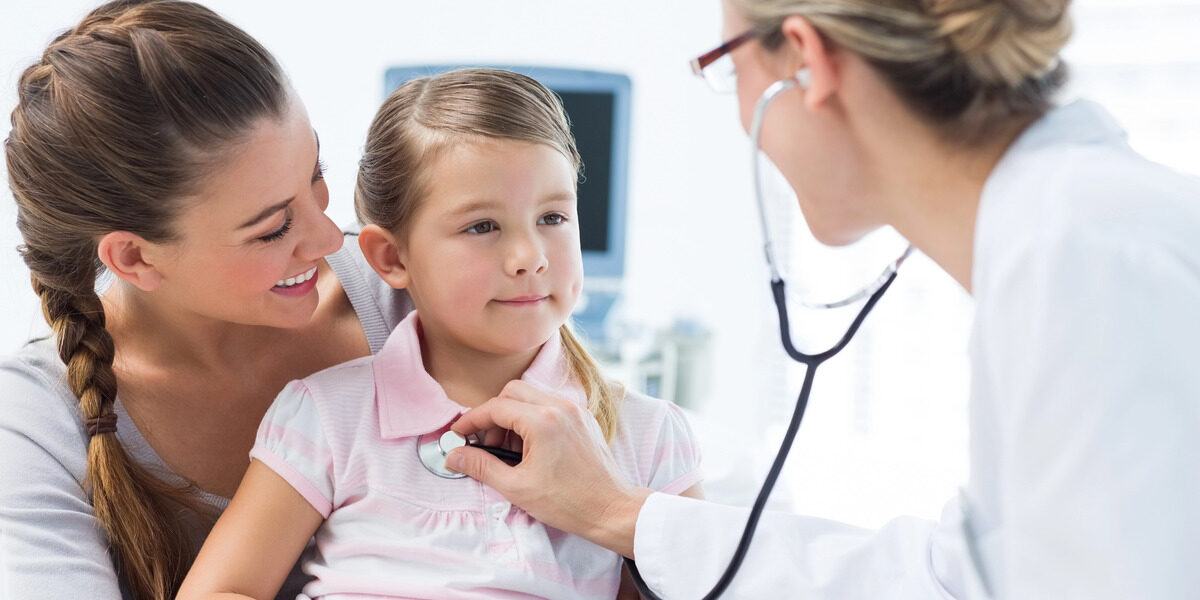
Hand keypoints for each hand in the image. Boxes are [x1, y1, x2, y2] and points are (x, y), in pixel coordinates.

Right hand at [448, 380, 651, 557]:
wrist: (610, 509)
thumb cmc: (568, 502)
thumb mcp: (516, 487)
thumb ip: (481, 467)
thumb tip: (454, 456)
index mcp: (542, 421)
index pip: (495, 407)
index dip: (471, 420)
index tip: (458, 435)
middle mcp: (560, 407)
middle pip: (512, 392)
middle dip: (492, 414)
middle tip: (484, 443)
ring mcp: (574, 411)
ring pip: (531, 397)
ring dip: (512, 416)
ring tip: (508, 450)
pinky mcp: (583, 419)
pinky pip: (549, 406)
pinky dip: (532, 419)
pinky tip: (529, 448)